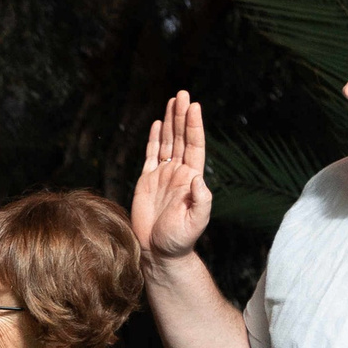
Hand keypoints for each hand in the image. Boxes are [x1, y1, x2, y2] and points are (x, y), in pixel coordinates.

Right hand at [132, 90, 213, 261]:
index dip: (193, 126)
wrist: (159, 253)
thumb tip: (197, 177)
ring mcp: (163, 176)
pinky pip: (151, 156)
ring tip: (172, 100)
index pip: (194, 146)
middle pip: (181, 138)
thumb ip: (200, 200)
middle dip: (182, 116)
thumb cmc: (179, 241)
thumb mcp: (194, 222)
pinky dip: (154, 139)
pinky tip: (157, 124)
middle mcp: (178, 173)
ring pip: (167, 143)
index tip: (193, 106)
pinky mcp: (147, 182)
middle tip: (182, 94)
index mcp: (191, 179)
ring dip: (170, 122)